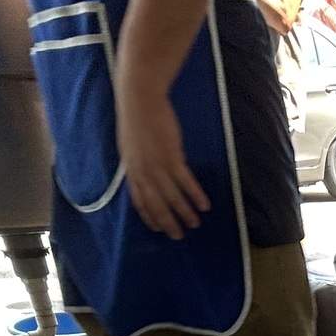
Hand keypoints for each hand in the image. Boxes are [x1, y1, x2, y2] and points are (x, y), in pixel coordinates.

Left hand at [118, 90, 210, 238]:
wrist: (140, 99)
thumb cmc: (135, 118)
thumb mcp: (130, 145)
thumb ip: (139, 163)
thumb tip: (146, 174)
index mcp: (132, 170)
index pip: (140, 201)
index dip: (150, 217)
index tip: (159, 229)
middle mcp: (144, 172)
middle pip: (157, 204)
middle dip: (168, 222)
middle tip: (178, 236)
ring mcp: (158, 166)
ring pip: (173, 197)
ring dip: (185, 213)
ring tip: (195, 224)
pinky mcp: (173, 156)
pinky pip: (186, 182)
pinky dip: (195, 195)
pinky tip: (204, 205)